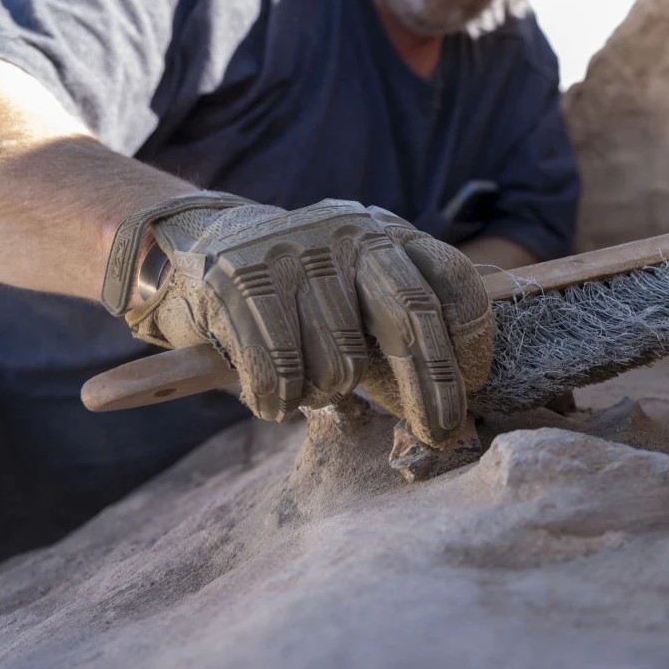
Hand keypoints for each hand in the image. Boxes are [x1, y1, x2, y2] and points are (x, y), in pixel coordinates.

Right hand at [106, 195, 493, 445]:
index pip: (449, 281)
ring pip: (340, 363)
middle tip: (440, 435)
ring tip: (310, 386)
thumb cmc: (298, 296)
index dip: (472, 339)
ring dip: (328, 395)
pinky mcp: (238, 281)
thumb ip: (402, 339)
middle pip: (409, 318)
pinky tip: (273, 398)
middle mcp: (346, 233)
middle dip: (432, 388)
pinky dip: (279, 403)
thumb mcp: (357, 295)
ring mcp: (292, 253)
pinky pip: (280, 375)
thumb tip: (454, 419)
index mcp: (385, 233)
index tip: (475, 387)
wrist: (194, 245)